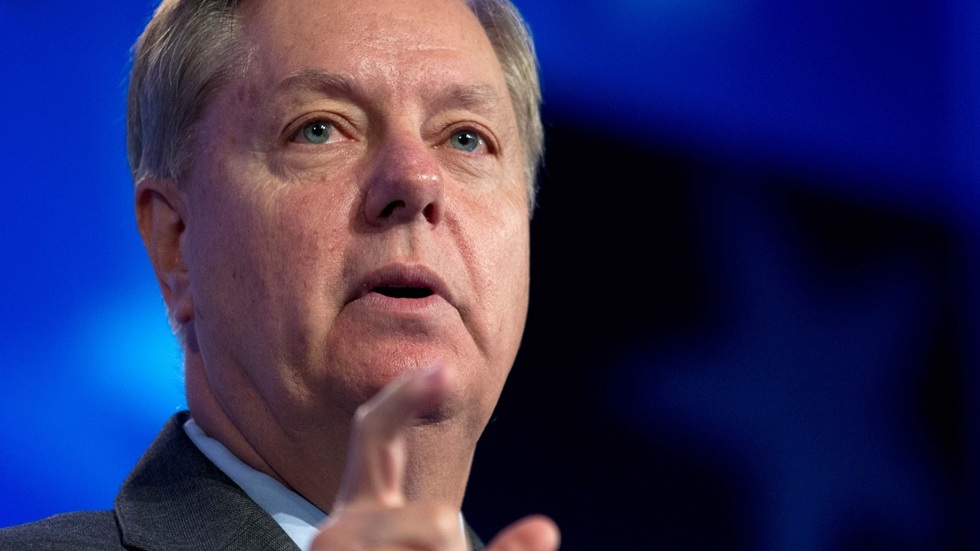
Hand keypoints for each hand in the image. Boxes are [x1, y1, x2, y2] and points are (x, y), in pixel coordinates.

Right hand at [311, 366, 559, 550]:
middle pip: (434, 521)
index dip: (406, 397)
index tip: (449, 369)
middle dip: (453, 547)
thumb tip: (547, 529)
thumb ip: (493, 550)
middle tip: (445, 549)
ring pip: (441, 539)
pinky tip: (480, 543)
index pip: (374, 435)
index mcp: (361, 510)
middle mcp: (340, 530)